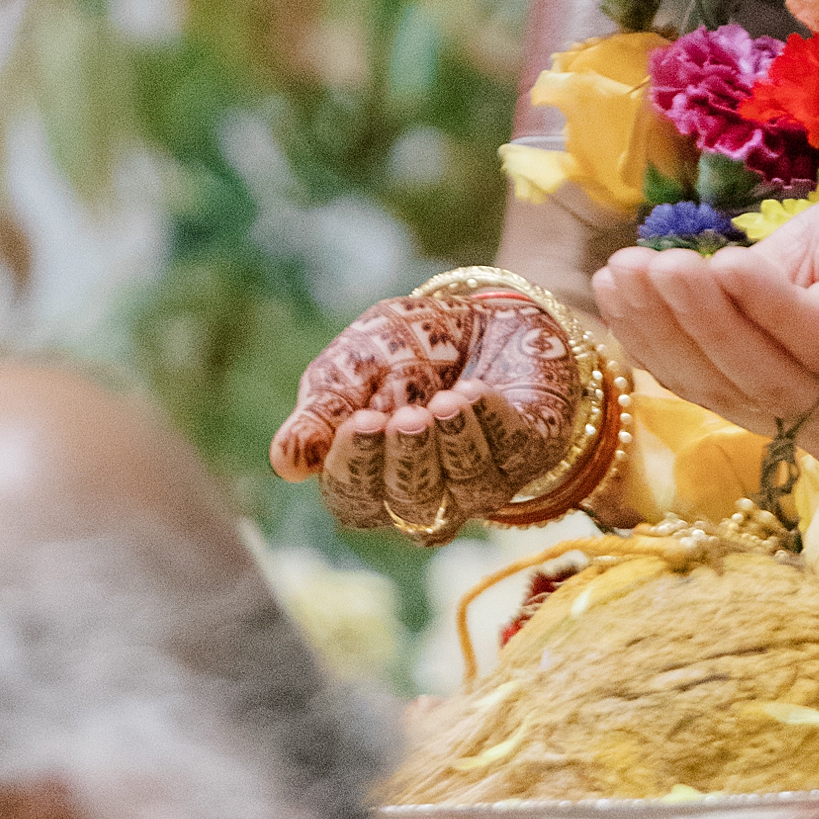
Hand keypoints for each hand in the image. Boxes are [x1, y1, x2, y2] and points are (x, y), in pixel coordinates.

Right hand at [270, 290, 578, 533]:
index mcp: (376, 480)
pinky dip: (492, 422)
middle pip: (413, 508)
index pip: (356, 500)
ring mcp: (487, 476)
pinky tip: (473, 391)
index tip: (359, 422)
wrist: (481, 310)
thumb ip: (322, 411)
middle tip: (405, 415)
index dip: (356, 469)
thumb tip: (285, 464)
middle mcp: (433, 493)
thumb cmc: (406, 349)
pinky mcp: (533, 447)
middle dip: (409, 461)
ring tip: (444, 401)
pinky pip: (516, 451)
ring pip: (469, 489)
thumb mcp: (352, 367)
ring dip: (454, 445)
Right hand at [592, 159, 818, 468]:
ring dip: (714, 322)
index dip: (655, 337)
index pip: (713, 378)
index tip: (608, 279)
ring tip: (671, 264)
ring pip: (776, 381)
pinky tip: (740, 271)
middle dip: (671, 332)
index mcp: (811, 390)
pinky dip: (784, 315)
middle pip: (732, 390)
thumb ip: (753, 285)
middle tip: (628, 268)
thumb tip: (659, 291)